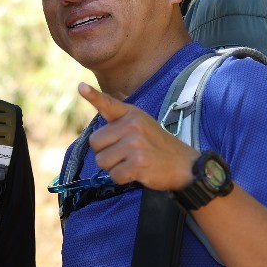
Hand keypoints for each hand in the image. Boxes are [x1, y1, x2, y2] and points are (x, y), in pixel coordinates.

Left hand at [79, 83, 197, 191]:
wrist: (185, 165)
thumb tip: (95, 136)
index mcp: (132, 115)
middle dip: (105, 153)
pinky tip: (137, 173)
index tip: (81, 87)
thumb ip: (120, 125)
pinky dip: (122, 179)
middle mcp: (132, 126)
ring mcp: (135, 144)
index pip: (108, 104)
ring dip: (113, 168)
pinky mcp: (138, 163)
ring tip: (132, 163)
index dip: (93, 96)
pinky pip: (114, 176)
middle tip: (125, 155)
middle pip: (95, 143)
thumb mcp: (143, 126)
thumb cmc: (158, 147)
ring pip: (102, 161)